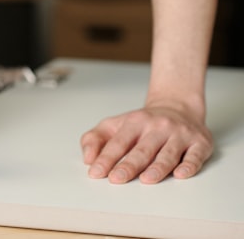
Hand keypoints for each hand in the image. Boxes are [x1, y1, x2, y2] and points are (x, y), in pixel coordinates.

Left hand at [80, 101, 212, 183]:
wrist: (177, 106)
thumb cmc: (142, 123)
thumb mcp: (114, 125)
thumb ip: (95, 139)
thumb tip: (87, 159)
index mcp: (134, 123)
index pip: (118, 143)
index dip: (106, 158)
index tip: (96, 173)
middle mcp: (157, 127)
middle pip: (142, 150)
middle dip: (129, 165)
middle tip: (117, 179)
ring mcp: (179, 135)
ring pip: (167, 154)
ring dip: (157, 167)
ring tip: (146, 179)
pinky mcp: (199, 143)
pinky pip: (195, 155)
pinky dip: (188, 165)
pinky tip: (180, 174)